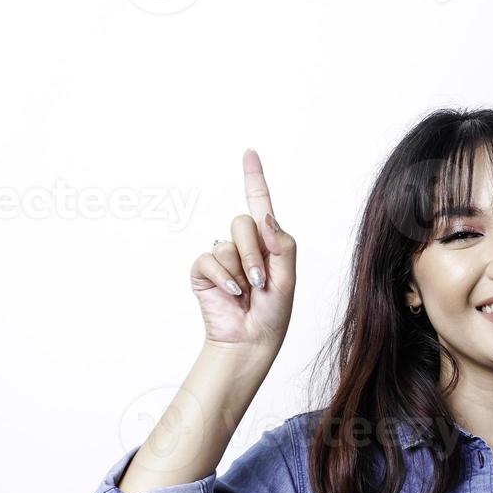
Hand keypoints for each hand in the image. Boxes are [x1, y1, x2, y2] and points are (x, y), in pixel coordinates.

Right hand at [189, 149, 297, 350]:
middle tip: (260, 280)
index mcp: (267, 242)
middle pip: (243, 222)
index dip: (253, 178)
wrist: (252, 340)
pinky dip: (223, 278)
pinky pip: (209, 259)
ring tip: (247, 291)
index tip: (249, 153)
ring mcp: (222, 257)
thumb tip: (265, 217)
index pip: (259, 204)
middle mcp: (243, 244)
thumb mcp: (288, 278)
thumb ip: (282, 244)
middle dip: (253, 252)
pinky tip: (232, 294)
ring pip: (226, 243)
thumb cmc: (274, 312)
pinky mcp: (204, 270)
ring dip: (240, 269)